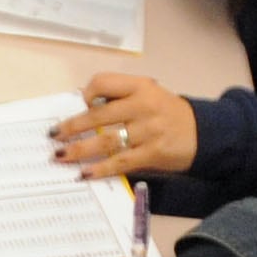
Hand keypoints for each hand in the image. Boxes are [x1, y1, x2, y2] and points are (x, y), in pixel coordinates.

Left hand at [51, 77, 197, 179]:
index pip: (105, 82)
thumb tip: (82, 112)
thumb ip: (120, 99)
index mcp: (140, 86)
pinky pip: (120, 162)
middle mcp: (143, 105)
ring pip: (106, 141)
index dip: (87, 93)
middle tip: (54, 136)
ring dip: (80, 150)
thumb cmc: (167, 115)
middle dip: (72, 127)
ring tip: (61, 156)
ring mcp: (148, 130)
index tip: (79, 105)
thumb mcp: (149, 95)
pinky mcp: (153, 152)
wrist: (203, 134)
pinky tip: (85, 173)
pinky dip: (100, 169)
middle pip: (99, 115)